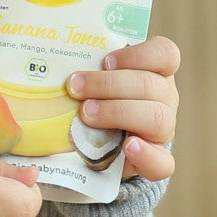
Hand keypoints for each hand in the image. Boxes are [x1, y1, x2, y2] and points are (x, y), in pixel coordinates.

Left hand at [68, 35, 179, 181]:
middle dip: (109, 84)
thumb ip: (87, 68)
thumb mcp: (96, 81)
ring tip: (86, 114)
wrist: (99, 149)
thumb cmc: (95, 103)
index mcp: (156, 73)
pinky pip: (163, 162)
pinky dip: (146, 154)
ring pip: (158, 118)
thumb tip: (51, 55)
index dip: (138, 54)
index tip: (105, 61)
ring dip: (118, 112)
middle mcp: (164, 100)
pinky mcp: (157, 162)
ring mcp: (163, 132)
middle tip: (76, 87)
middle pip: (153, 86)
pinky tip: (127, 146)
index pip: (165, 54)